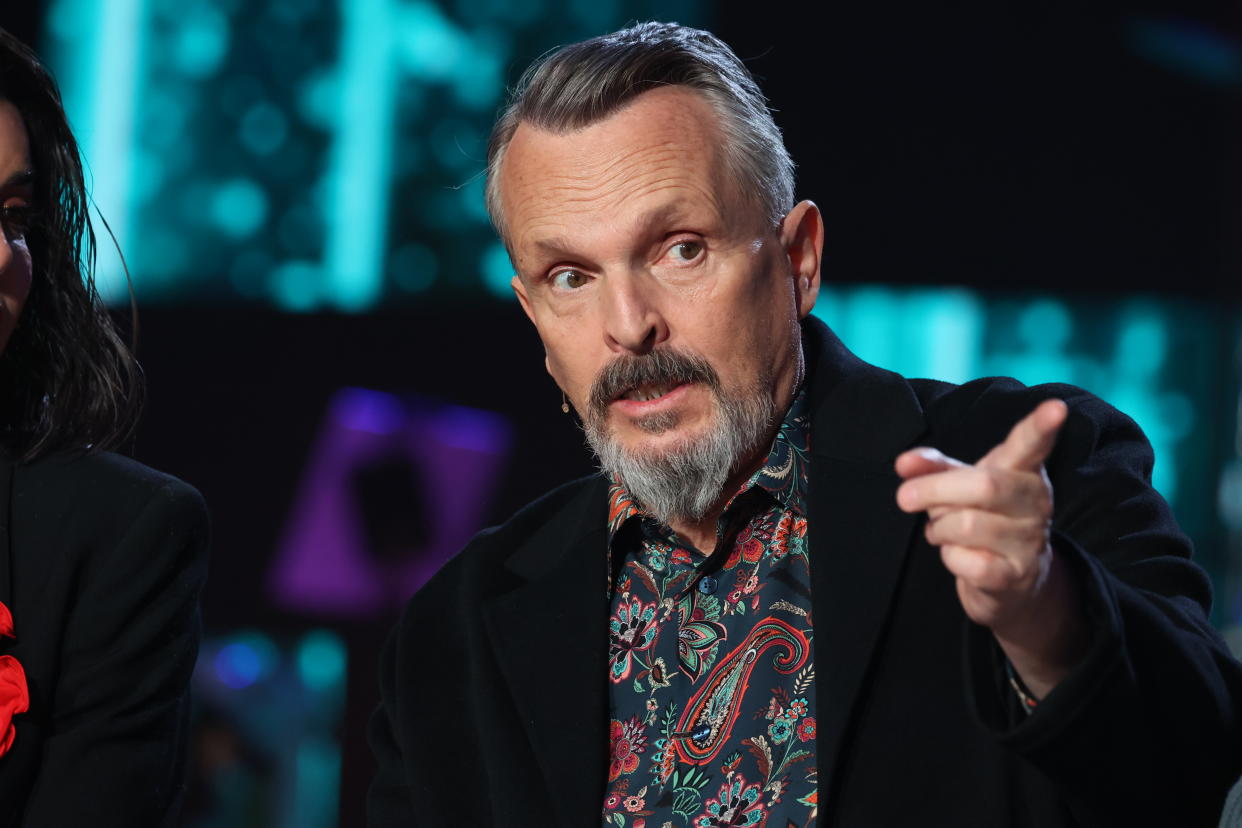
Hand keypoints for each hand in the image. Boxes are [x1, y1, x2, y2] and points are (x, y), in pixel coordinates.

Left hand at [895, 399, 1085, 697]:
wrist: (1010, 581)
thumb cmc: (982, 517)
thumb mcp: (958, 484)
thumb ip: (932, 467)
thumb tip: (903, 463)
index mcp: (1022, 470)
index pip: (1032, 444)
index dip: (1042, 426)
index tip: (1056, 407)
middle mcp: (1036, 501)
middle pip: (984, 485)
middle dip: (934, 490)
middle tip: (904, 497)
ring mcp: (1031, 540)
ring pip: (968, 525)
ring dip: (940, 528)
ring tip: (943, 530)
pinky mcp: (1017, 575)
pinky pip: (968, 562)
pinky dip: (950, 558)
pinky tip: (958, 555)